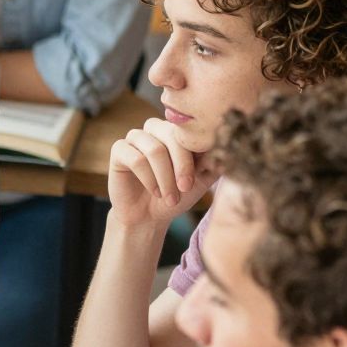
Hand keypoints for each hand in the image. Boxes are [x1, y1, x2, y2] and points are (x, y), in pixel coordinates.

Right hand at [108, 117, 218, 233]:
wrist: (149, 217)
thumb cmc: (176, 196)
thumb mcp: (201, 180)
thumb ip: (214, 164)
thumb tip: (228, 149)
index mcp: (177, 131)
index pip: (189, 131)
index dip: (196, 154)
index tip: (200, 178)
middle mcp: (156, 129)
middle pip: (171, 135)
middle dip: (181, 165)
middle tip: (185, 188)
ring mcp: (136, 137)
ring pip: (154, 149)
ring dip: (165, 177)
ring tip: (170, 197)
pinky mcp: (119, 150)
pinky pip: (136, 159)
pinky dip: (148, 179)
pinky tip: (154, 191)